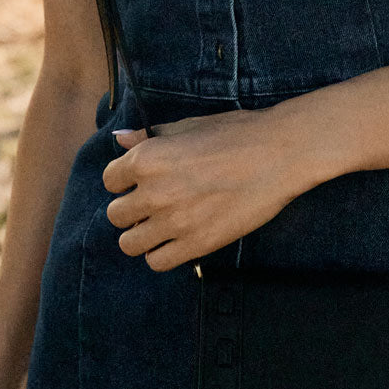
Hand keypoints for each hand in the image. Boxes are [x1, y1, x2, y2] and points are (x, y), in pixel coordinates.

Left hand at [107, 107, 314, 271]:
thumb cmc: (235, 134)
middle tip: (154, 203)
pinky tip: (176, 240)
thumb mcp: (187, 126)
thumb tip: (120, 138)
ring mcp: (173, 222)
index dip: (125, 180)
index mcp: (147, 159)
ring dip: (141, 235)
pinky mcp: (196, 245)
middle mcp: (153, 192)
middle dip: (131, 209)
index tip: (141, 180)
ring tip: (162, 225)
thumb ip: (149, 137)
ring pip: (129, 244)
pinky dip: (161, 253)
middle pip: (116, 214)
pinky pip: (157, 262)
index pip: (110, 180)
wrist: (278, 154)